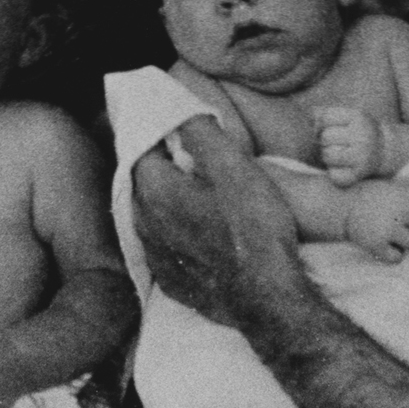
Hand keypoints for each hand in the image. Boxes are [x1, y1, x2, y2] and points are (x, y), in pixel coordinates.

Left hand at [132, 117, 307, 325]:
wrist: (266, 300)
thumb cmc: (255, 230)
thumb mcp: (235, 168)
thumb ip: (201, 132)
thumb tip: (178, 107)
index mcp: (155, 190)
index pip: (142, 146)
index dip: (161, 133)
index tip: (179, 128)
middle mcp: (143, 223)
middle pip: (142, 181)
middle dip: (160, 165)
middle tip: (187, 157)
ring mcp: (155, 256)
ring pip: (149, 215)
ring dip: (164, 200)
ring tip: (193, 193)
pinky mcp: (170, 281)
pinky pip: (162, 247)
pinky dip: (172, 234)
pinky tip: (195, 232)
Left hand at [315, 107, 383, 185]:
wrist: (382, 150)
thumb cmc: (356, 131)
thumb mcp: (347, 117)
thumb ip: (324, 115)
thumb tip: (309, 117)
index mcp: (358, 117)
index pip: (325, 117)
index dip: (323, 123)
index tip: (332, 127)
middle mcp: (362, 136)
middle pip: (325, 137)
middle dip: (325, 141)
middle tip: (336, 143)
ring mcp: (362, 156)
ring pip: (327, 155)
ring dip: (327, 156)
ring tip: (338, 155)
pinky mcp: (359, 174)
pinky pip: (334, 175)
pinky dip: (334, 173)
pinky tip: (343, 167)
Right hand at [341, 181, 408, 262]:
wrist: (341, 205)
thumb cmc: (368, 197)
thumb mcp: (391, 189)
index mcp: (406, 194)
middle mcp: (401, 211)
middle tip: (396, 224)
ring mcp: (390, 228)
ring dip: (403, 242)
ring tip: (388, 235)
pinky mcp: (377, 244)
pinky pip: (397, 257)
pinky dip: (392, 255)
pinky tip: (382, 245)